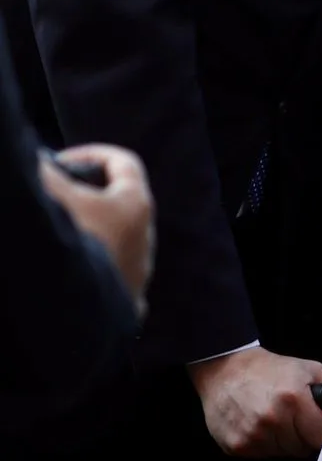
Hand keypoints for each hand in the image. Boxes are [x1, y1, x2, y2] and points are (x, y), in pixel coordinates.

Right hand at [40, 144, 153, 307]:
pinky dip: (90, 269)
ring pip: (114, 242)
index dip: (90, 154)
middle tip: (53, 198)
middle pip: (119, 203)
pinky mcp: (128, 300)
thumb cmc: (74, 242)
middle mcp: (146, 236)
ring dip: (87, 234)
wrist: (81, 306)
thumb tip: (37, 161)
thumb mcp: (56, 198)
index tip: (58, 163)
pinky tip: (66, 270)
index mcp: (136, 204)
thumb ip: (46, 174)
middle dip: (85, 196)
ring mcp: (140, 270)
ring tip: (55, 236)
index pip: (123, 162)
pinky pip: (110, 277)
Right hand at [187, 346, 321, 456]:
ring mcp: (252, 435)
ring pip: (283, 454)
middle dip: (304, 437)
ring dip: (284, 442)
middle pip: (302, 449)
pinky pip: (262, 455)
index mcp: (293, 399)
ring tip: (276, 421)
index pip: (321, 437)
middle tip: (296, 421)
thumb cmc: (269, 369)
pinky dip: (264, 445)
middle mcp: (272, 419)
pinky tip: (259, 426)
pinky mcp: (236, 445)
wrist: (225, 369)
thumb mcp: (308, 369)